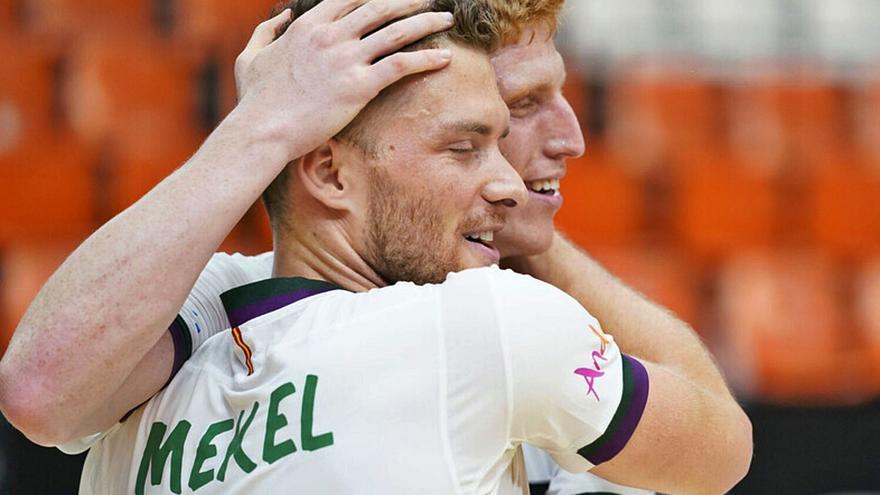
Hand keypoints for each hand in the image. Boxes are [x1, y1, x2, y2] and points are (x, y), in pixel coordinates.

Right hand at [234, 0, 453, 158]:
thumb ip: (267, 31)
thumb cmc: (255, 99)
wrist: (262, 130)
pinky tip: (445, 58)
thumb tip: (283, 15)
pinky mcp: (359, 86)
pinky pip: (401, 65)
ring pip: (397, 31)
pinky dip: (426, 58)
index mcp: (308, 24)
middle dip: (410, 0)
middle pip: (380, 6)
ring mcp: (346, 59)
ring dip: (426, 21)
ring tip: (447, 20)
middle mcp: (331, 35)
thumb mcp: (252, 56)